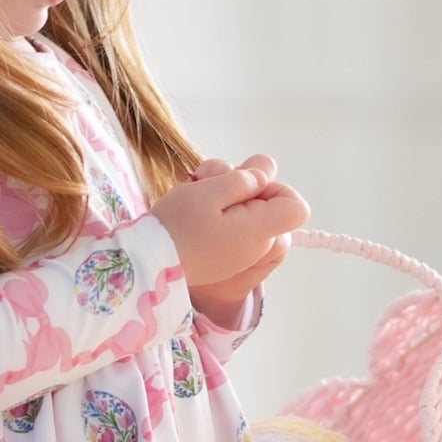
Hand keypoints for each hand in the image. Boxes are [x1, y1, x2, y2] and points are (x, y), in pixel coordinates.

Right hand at [153, 153, 307, 292]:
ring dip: (222, 193)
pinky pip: (230, 225)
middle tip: (208, 181)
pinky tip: (192, 208)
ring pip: (245, 210)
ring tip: (194, 190)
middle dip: (241, 185)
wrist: (145, 265)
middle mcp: (256, 245)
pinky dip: (215, 212)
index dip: (277, 187)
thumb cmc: (176, 226)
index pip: (296, 207)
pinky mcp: (222, 254)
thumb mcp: (210, 191)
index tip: (247, 184)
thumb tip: (265, 175)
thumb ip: (245, 179)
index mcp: (258, 230)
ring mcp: (239, 251)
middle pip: (267, 204)